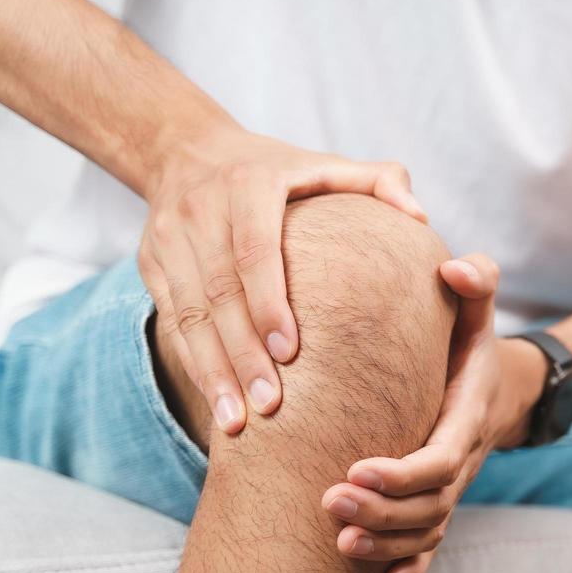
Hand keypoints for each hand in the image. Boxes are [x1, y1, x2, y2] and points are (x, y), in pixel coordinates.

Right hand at [138, 122, 426, 434]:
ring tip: (237, 423)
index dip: (269, 303)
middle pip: (219, 292)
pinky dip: (194, 366)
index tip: (291, 353)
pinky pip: (171, 323)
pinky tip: (217, 404)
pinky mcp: (150, 264)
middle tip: (272, 406)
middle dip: (243, 353)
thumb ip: (379, 182)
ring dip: (213, 371)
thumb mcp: (326, 164)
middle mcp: (201, 209)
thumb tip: (420, 217)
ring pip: (188, 315)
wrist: (186, 150)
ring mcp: (169, 239)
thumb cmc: (279, 169)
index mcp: (249, 184)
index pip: (255, 251)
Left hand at [319, 254, 545, 572]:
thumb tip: (452, 266)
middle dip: (381, 510)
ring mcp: (454, 488)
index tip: (355, 467)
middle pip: (429, 503)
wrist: (503, 387)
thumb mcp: (479, 308)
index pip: (441, 457)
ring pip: (426, 531)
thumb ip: (474, 281)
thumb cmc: (474, 342)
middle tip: (328, 502)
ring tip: (338, 539)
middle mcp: (464, 460)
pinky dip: (408, 568)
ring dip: (385, 542)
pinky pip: (431, 548)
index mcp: (467, 417)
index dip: (402, 472)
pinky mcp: (440, 503)